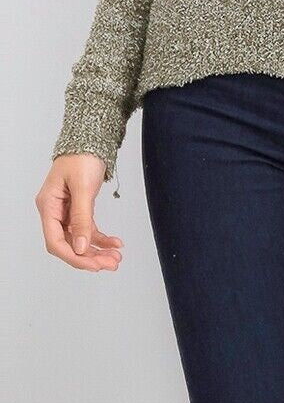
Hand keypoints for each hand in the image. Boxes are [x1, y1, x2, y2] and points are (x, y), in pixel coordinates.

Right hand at [35, 155, 123, 271]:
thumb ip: (81, 218)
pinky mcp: (80, 207)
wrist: (91, 137)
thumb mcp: (83, 187)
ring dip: (98, 250)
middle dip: (90, 257)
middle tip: (111, 264)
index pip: (55, 241)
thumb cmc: (82, 156)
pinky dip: (101, 237)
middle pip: (68, 243)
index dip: (73, 256)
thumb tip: (80, 248)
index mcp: (48, 206)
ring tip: (116, 258)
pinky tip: (115, 243)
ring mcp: (67, 210)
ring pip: (80, 239)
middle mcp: (54, 211)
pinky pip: (89, 229)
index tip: (94, 265)